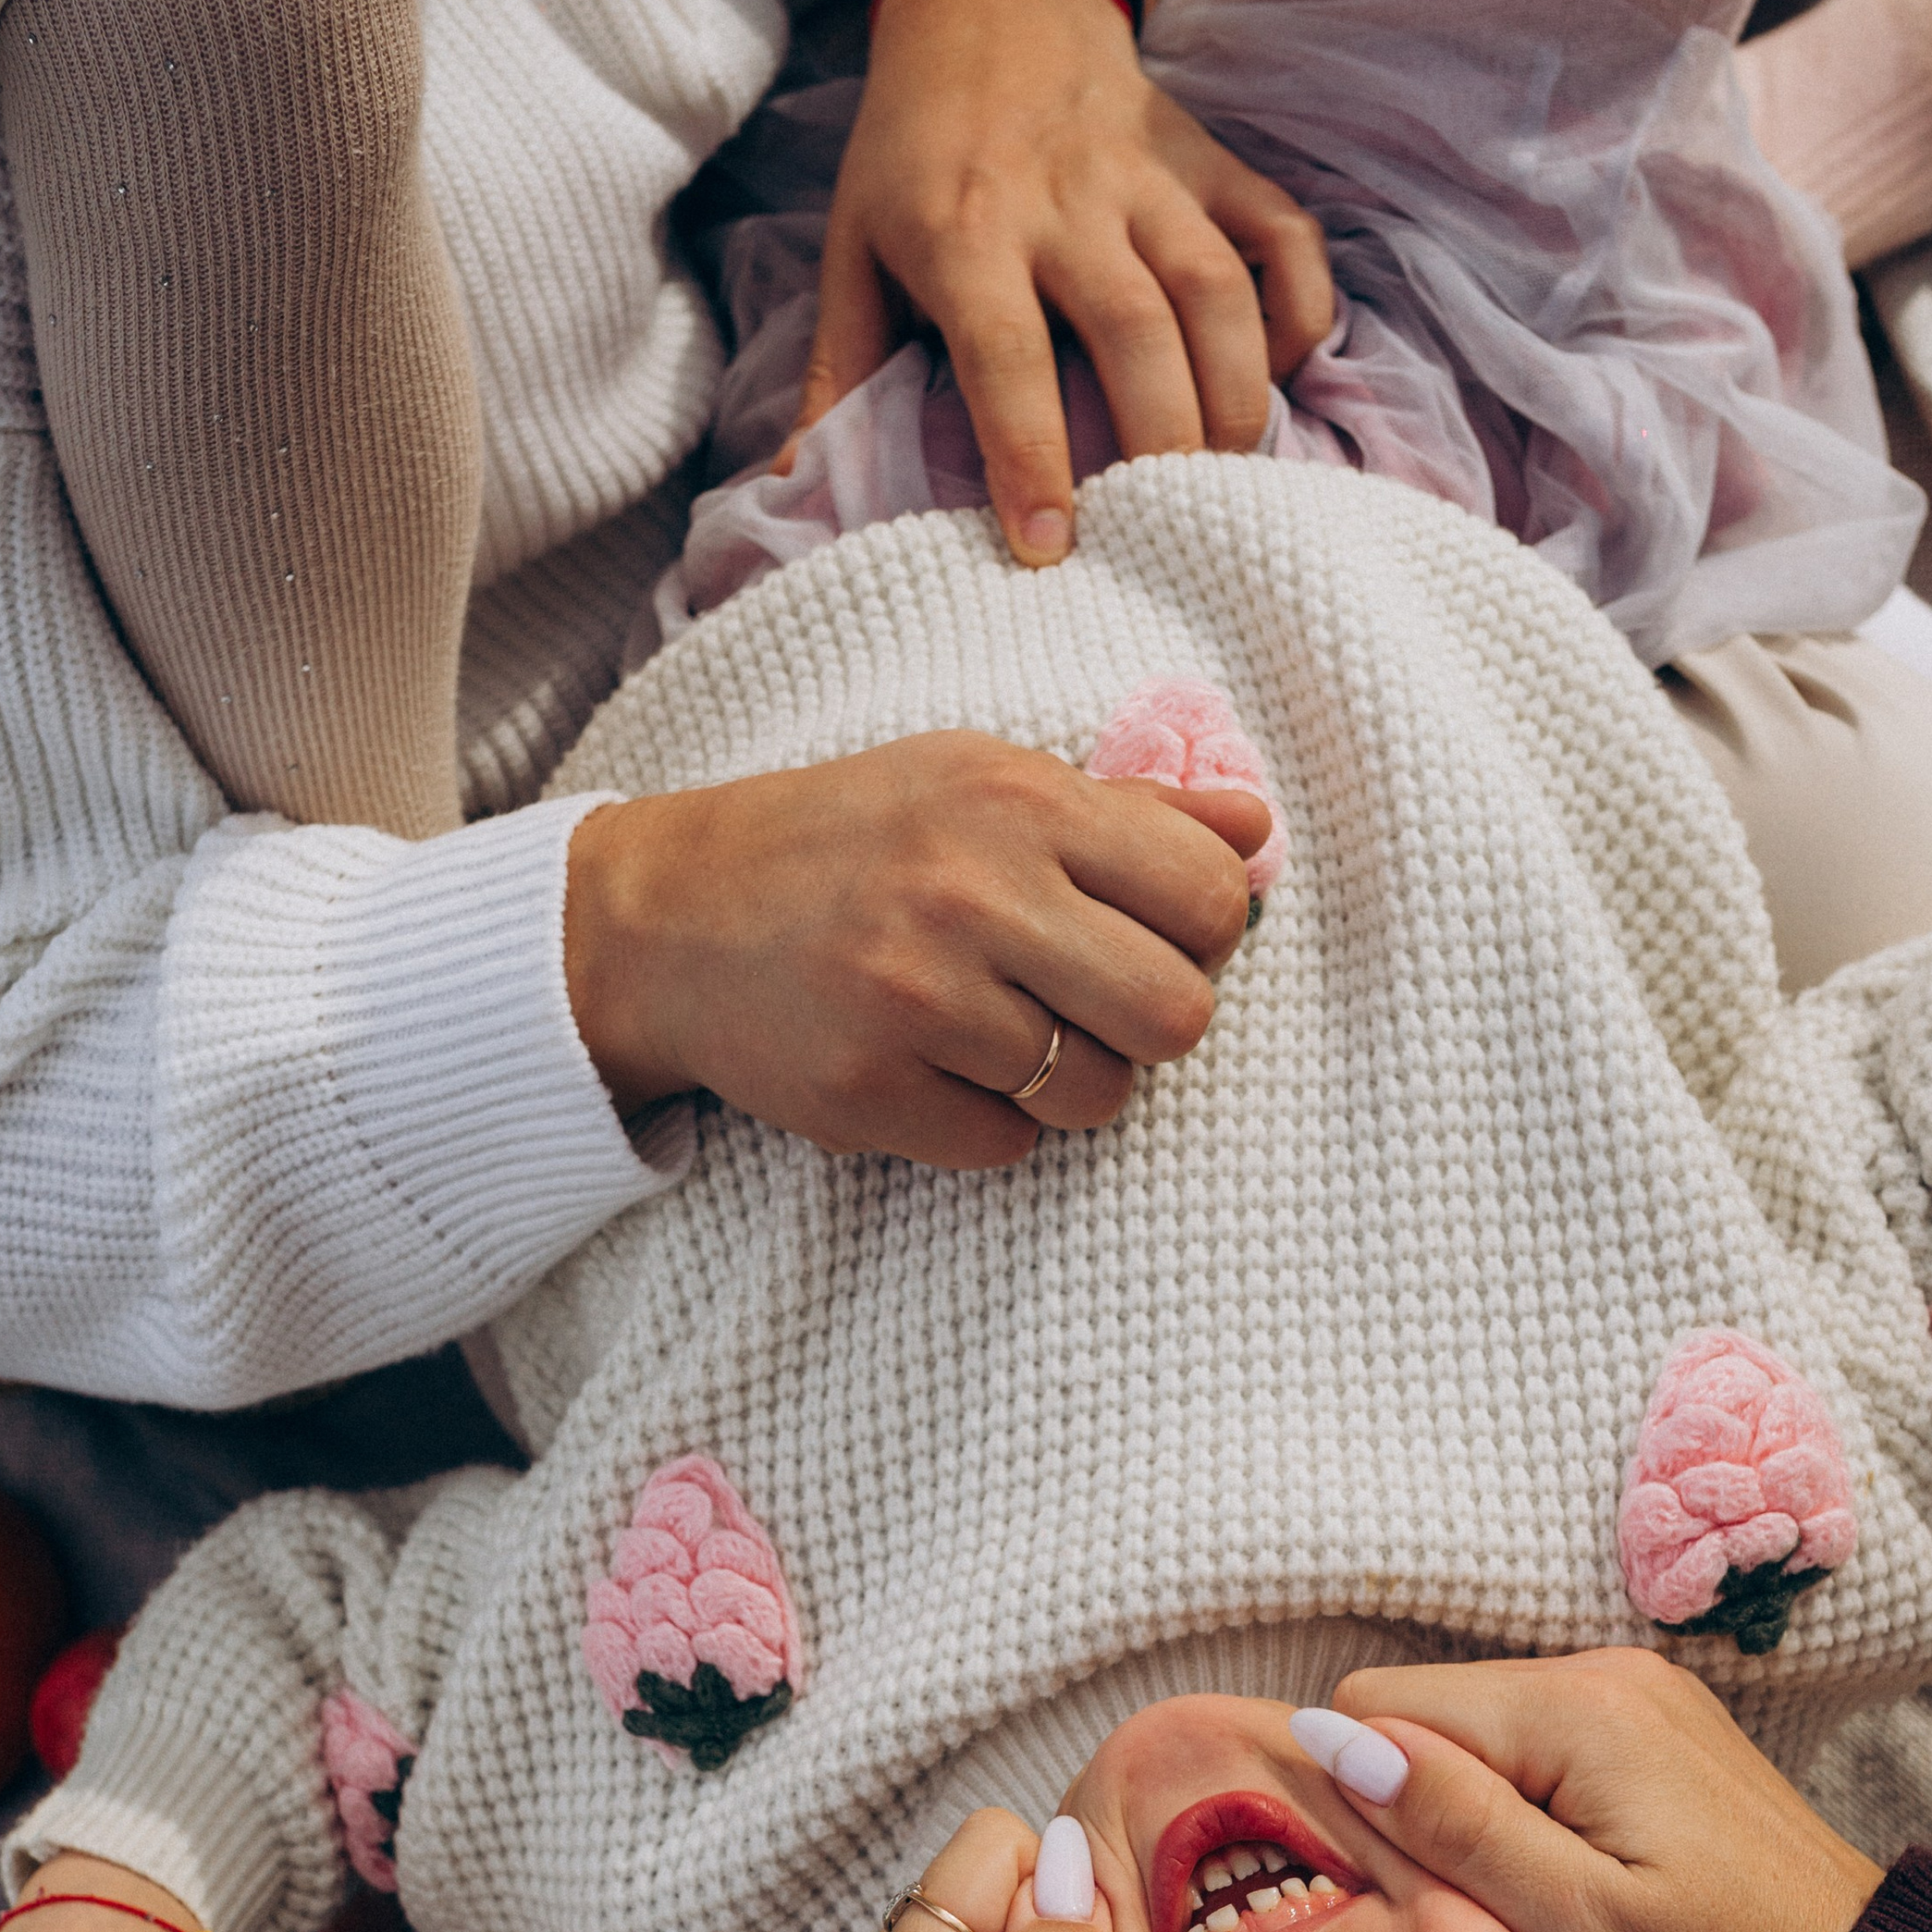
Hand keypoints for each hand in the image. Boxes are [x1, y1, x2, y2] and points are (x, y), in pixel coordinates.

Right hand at [565, 734, 1264, 1160]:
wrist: (673, 914)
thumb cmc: (850, 842)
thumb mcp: (980, 782)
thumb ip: (1128, 811)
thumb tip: (1258, 831)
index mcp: (1018, 802)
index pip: (1208, 895)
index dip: (1201, 933)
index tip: (1150, 935)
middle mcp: (972, 894)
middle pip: (1176, 1015)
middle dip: (1148, 1026)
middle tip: (1088, 1005)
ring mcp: (916, 999)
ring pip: (1096, 1097)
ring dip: (1068, 1084)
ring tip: (1002, 1036)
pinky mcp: (868, 1091)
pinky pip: (1006, 1148)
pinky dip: (987, 1124)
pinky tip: (936, 1070)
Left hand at [796, 0, 1333, 566]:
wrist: (992, 2)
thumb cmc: (915, 150)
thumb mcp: (853, 247)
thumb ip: (838, 368)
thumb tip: (794, 487)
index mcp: (965, 231)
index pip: (1005, 357)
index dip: (1030, 457)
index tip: (1048, 545)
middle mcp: (1065, 201)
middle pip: (1135, 332)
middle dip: (1156, 444)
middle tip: (1158, 529)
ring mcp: (1149, 177)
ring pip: (1216, 291)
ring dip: (1234, 395)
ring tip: (1223, 480)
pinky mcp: (1211, 160)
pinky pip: (1282, 234)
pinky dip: (1300, 310)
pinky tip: (1281, 375)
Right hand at [1314, 1649, 1885, 1931]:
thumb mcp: (1582, 1925)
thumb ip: (1458, 1824)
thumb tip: (1335, 1736)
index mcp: (1576, 1709)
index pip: (1381, 1704)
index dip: (1365, 1797)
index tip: (1410, 1889)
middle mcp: (1602, 1672)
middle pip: (1428, 1712)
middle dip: (1421, 1806)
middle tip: (1483, 1911)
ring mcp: (1635, 1695)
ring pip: (1477, 1733)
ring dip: (1474, 1814)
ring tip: (1536, 1905)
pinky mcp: (1655, 1730)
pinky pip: (1537, 1747)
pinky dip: (1525, 1809)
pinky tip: (1571, 1880)